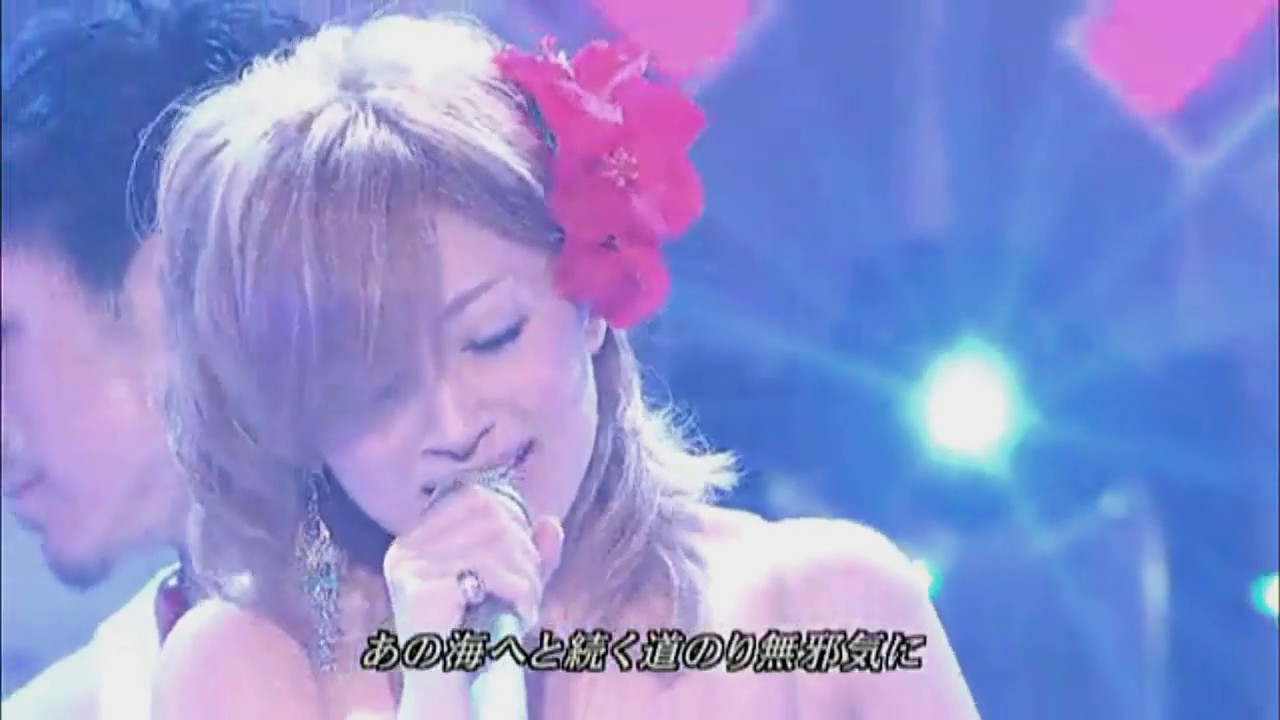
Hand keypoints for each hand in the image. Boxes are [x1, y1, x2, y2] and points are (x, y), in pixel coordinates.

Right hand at [383, 484, 562, 642]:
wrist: (444, 693)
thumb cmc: (473, 640)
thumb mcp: (504, 587)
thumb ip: (527, 554)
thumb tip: (551, 522)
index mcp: (416, 539)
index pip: (472, 497)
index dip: (511, 517)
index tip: (526, 555)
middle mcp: (405, 549)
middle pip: (487, 515)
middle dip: (525, 550)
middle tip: (533, 589)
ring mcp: (408, 569)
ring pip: (493, 542)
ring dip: (527, 575)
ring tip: (529, 606)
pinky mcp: (419, 593)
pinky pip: (487, 572)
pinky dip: (517, 592)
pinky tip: (520, 617)